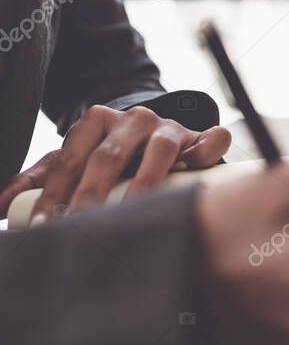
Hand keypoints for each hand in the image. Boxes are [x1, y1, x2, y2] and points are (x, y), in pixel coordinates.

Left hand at [0, 105, 230, 219]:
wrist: (156, 135)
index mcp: (96, 121)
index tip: (42, 223)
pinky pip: (211, 138)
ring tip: (130, 212)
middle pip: (109, 156)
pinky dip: (207, 149)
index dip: (54, 192)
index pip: (70, 158)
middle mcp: (133, 119)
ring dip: (143, 184)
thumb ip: (42, 179)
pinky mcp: (199, 136)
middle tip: (78, 225)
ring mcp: (169, 126)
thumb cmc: (111, 155)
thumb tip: (1, 206)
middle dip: (91, 194)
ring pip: (159, 150)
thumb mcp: (75, 160)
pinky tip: (195, 167)